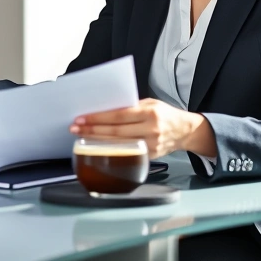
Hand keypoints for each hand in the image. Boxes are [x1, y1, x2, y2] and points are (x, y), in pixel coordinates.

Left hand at [69, 98, 212, 158]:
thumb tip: (105, 109)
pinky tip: (98, 146)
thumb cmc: (164, 114)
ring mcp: (150, 145)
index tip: (82, 118)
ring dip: (97, 141)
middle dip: (92, 130)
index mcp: (150, 113)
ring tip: (81, 137)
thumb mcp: (150, 103)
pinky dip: (110, 149)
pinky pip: (126, 153)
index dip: (98, 118)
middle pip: (115, 131)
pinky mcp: (149, 157)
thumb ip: (130, 107)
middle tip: (75, 128)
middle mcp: (150, 130)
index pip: (118, 115)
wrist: (185, 131)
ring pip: (118, 144)